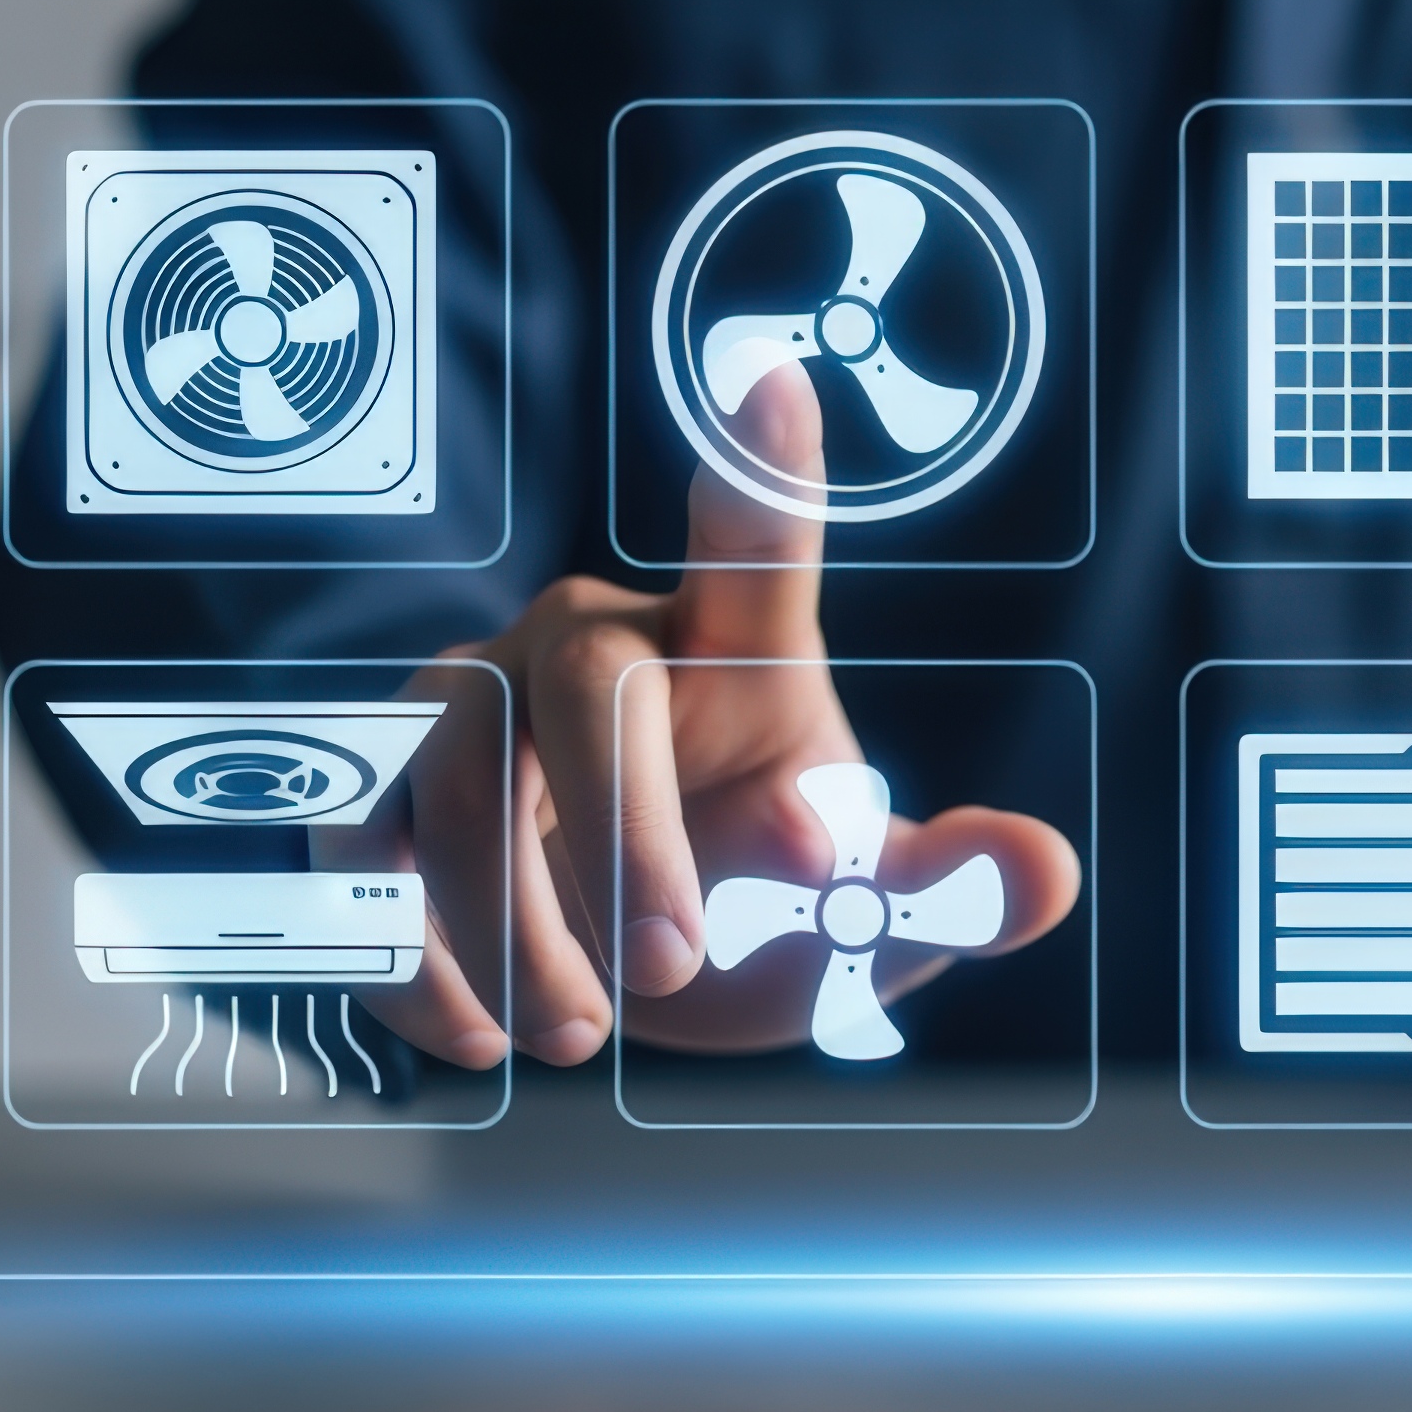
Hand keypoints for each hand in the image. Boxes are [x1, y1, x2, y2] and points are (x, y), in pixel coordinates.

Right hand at [314, 369, 1082, 1067]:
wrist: (631, 986)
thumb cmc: (761, 909)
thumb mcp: (865, 917)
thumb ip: (948, 889)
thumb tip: (1046, 872)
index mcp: (735, 647)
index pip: (753, 545)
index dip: (759, 470)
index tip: (776, 378)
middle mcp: (589, 647)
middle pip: (583, 686)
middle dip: (624, 835)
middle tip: (674, 967)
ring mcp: (470, 710)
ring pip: (459, 776)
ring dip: (514, 922)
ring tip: (578, 1034)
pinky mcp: (381, 797)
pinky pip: (365, 853)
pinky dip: (413, 955)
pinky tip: (481, 1032)